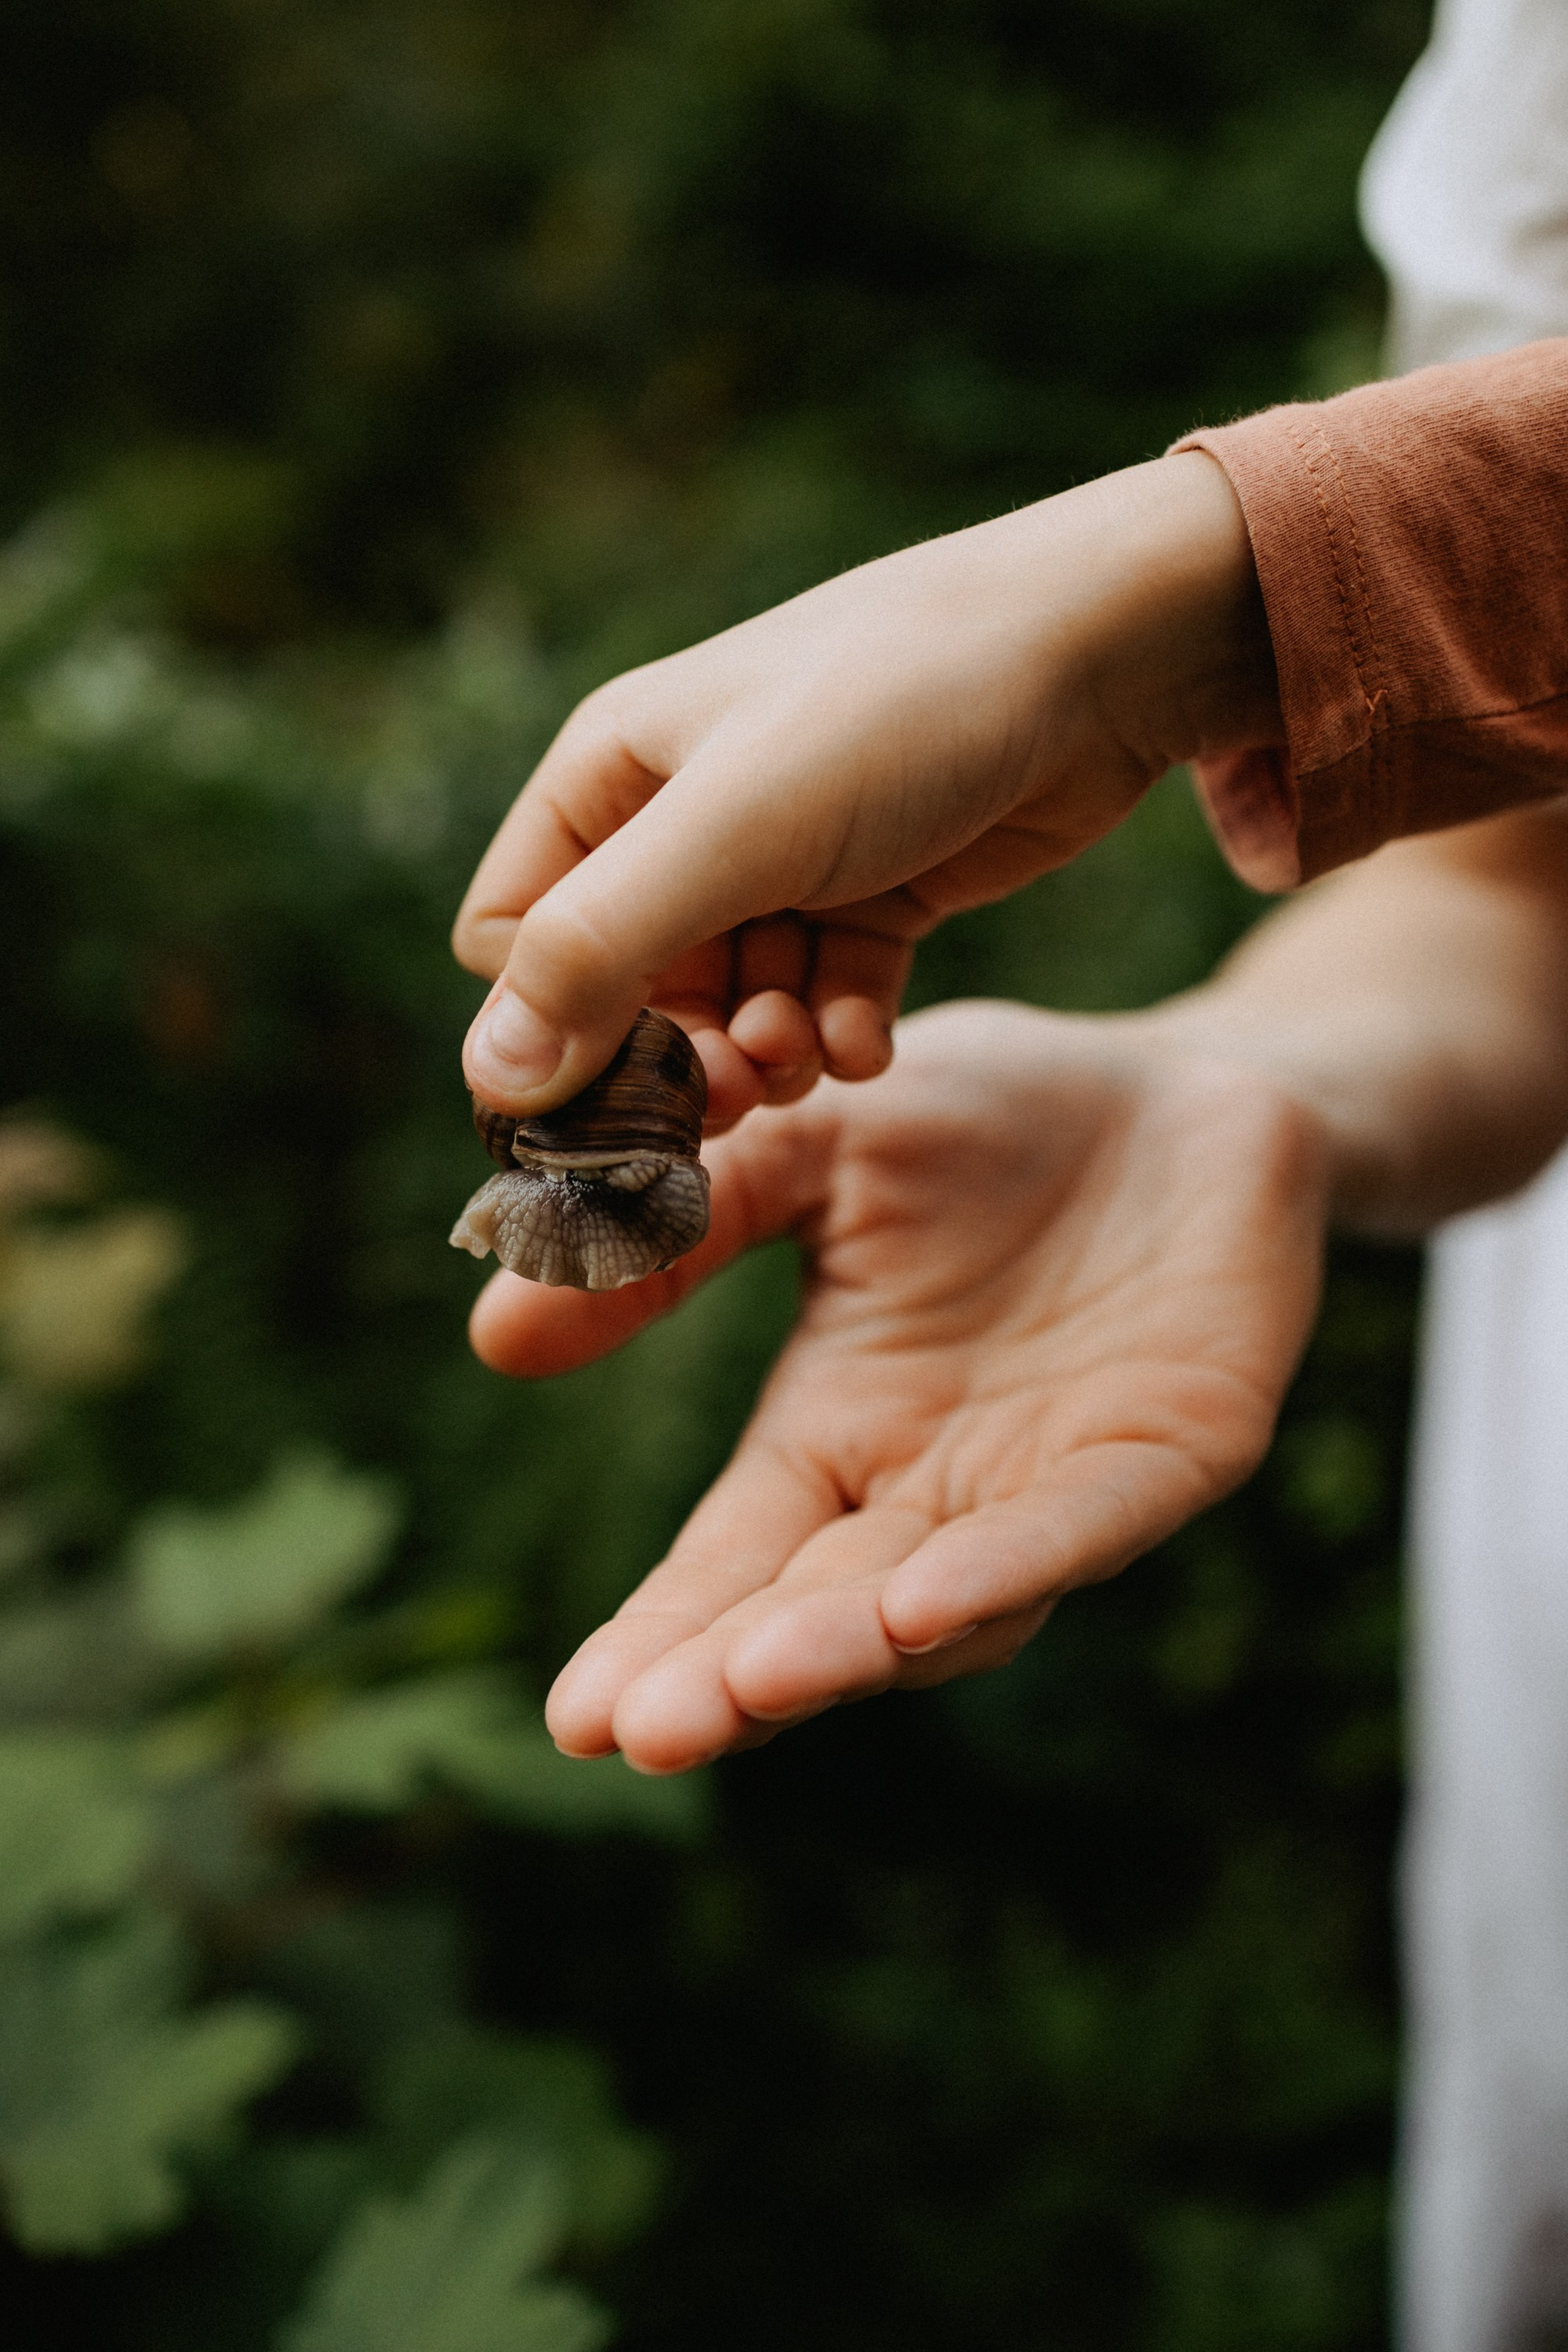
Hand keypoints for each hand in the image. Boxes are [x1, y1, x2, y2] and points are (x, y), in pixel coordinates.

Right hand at [453, 455, 1280, 1131]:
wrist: (1098, 655)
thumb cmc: (898, 706)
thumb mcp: (733, 829)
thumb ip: (599, 949)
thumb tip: (491, 1077)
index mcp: (611, 778)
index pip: (515, 943)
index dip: (557, 1027)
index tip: (631, 1082)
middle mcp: (682, 821)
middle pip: (626, 995)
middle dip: (680, 1053)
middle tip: (743, 1082)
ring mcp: (780, 861)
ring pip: (728, 1010)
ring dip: (765, 1050)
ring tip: (815, 1044)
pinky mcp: (872, 895)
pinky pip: (819, 998)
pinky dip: (837, 1028)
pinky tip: (869, 1034)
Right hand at [467, 1001, 1329, 1772]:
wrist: (1183, 1076)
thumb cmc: (995, 1115)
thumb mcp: (812, 1151)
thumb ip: (681, 1235)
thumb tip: (494, 1329)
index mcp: (845, 1426)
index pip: (735, 1561)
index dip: (660, 1637)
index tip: (575, 1714)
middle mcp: (941, 1485)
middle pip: (821, 1611)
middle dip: (735, 1678)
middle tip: (645, 1736)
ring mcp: (1054, 1483)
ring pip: (945, 1600)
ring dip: (851, 1648)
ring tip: (753, 1683)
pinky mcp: (1169, 1454)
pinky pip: (1079, 1528)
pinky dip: (1005, 1571)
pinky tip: (918, 1608)